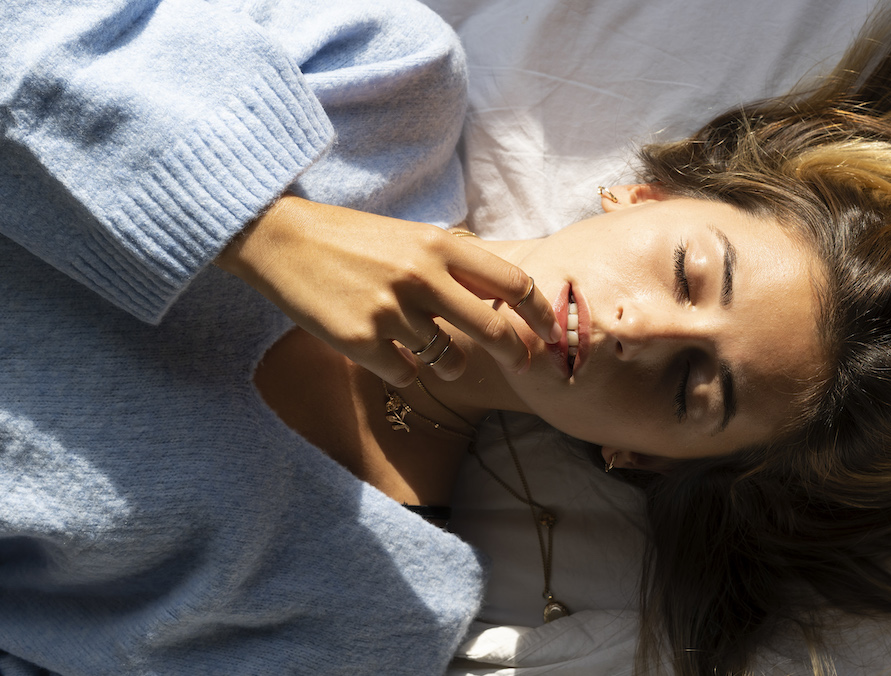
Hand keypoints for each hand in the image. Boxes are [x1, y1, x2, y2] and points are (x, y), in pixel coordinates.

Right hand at [215, 196, 559, 386]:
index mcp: (439, 247)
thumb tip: (507, 296)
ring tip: (431, 349)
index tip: (551, 332)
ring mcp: (390, 312)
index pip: (512, 283)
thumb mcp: (412, 238)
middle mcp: (421, 278)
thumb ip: (457, 265)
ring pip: (448, 361)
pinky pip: (407, 376)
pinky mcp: (360, 342)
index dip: (541, 313)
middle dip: (515, 353)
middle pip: (494, 330)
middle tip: (521, 363)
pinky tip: (388, 352)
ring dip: (449, 364)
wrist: (281, 241)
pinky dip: (405, 372)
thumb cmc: (354, 240)